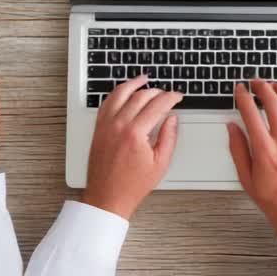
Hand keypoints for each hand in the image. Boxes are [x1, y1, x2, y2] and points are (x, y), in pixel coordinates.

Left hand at [82, 75, 181, 218]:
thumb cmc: (131, 185)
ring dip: (133, 84)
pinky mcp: (98, 128)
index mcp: (135, 134)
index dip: (171, 97)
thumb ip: (169, 137)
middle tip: (166, 94)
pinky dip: (116, 93)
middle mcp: (118, 125)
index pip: (157, 105)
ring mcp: (106, 125)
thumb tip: (172, 119)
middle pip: (140, 96)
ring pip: (120, 93)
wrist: (107, 197)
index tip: (177, 96)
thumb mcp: (160, 163)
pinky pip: (106, 103)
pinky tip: (123, 91)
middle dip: (156, 91)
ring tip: (143, 79)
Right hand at [227, 80, 276, 238]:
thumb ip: (238, 149)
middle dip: (262, 88)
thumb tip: (232, 128)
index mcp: (265, 150)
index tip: (240, 89)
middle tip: (257, 82)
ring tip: (275, 86)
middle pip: (273, 103)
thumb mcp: (247, 179)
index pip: (251, 113)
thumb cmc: (275, 201)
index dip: (243, 97)